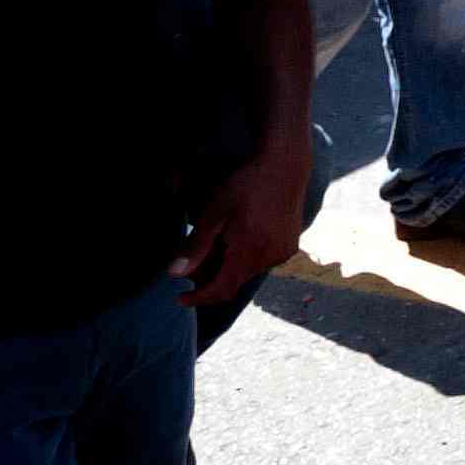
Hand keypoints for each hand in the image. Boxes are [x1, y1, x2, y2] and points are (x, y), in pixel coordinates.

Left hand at [178, 155, 306, 306]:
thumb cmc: (247, 185)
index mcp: (250, 252)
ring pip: (248, 272)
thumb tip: (174, 274)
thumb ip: (196, 246)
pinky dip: (245, 257)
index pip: (221, 290)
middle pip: (234, 282)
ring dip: (229, 266)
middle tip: (193, 260)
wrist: (286, 165)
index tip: (180, 298)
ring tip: (217, 242)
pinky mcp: (289, 246)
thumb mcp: (215, 213)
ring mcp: (282, 253)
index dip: (199, 298)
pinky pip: (262, 261)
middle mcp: (270, 258)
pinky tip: (239, 236)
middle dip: (211, 277)